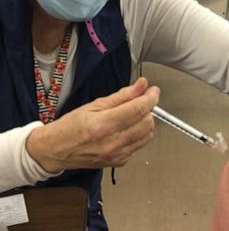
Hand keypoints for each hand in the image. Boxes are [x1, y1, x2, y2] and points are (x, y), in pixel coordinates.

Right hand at [26, 77, 159, 172]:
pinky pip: (139, 145)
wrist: (56, 150)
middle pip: (147, 122)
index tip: (153, 90)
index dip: (151, 97)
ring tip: (133, 115)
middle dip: (148, 109)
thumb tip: (142, 84)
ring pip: (147, 135)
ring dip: (145, 122)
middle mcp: (112, 143)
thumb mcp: (95, 105)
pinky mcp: (119, 162)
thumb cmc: (71, 126)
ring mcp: (116, 155)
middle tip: (140, 101)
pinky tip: (126, 129)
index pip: (139, 109)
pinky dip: (138, 134)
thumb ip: (122, 95)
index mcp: (103, 124)